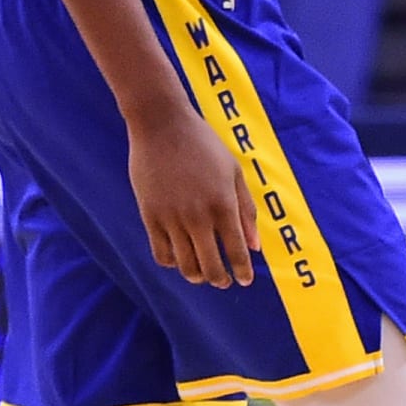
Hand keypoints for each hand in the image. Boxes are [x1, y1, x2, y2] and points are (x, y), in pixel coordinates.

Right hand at [125, 90, 259, 288]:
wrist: (161, 124)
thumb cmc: (203, 143)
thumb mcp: (233, 172)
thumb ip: (246, 210)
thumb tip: (255, 246)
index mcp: (223, 204)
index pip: (237, 252)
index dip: (243, 271)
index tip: (244, 280)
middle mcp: (198, 216)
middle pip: (211, 267)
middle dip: (221, 280)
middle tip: (224, 281)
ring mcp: (172, 218)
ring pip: (185, 266)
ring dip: (197, 276)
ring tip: (202, 274)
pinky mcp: (150, 216)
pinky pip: (161, 254)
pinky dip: (173, 262)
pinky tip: (180, 257)